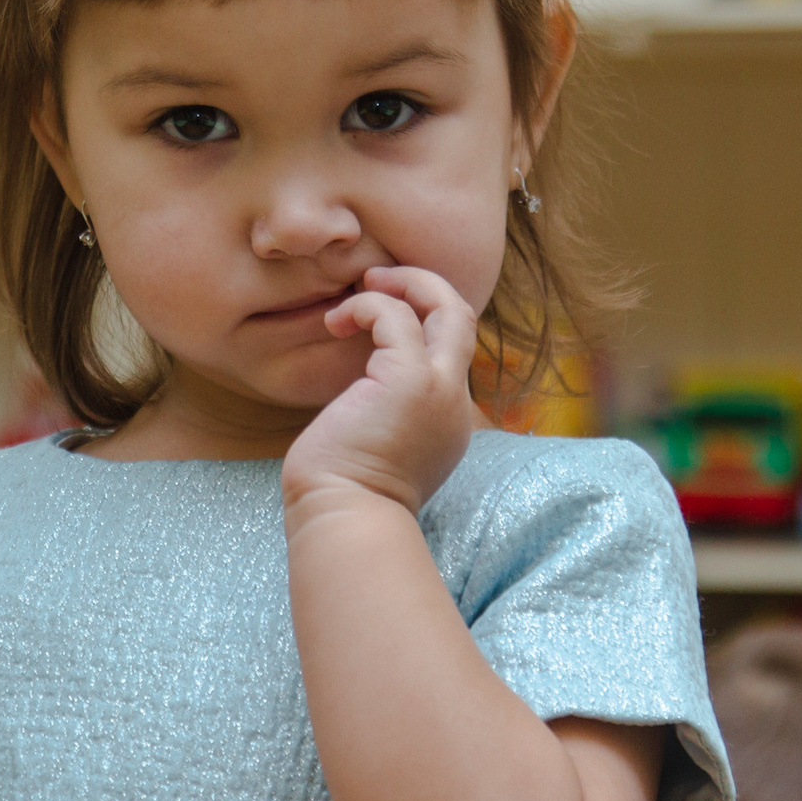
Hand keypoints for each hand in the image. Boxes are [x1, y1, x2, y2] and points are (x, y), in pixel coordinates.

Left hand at [282, 266, 477, 521]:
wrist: (345, 520)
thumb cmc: (344, 494)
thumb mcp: (377, 448)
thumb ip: (384, 414)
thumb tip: (359, 394)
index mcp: (447, 421)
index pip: (451, 352)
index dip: (422, 322)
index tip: (378, 317)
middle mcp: (453, 402)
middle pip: (464, 319)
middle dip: (425, 288)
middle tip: (380, 280)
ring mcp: (438, 389)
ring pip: (447, 306)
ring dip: (403, 285)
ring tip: (362, 288)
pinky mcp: (409, 381)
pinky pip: (395, 318)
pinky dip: (368, 306)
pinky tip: (336, 323)